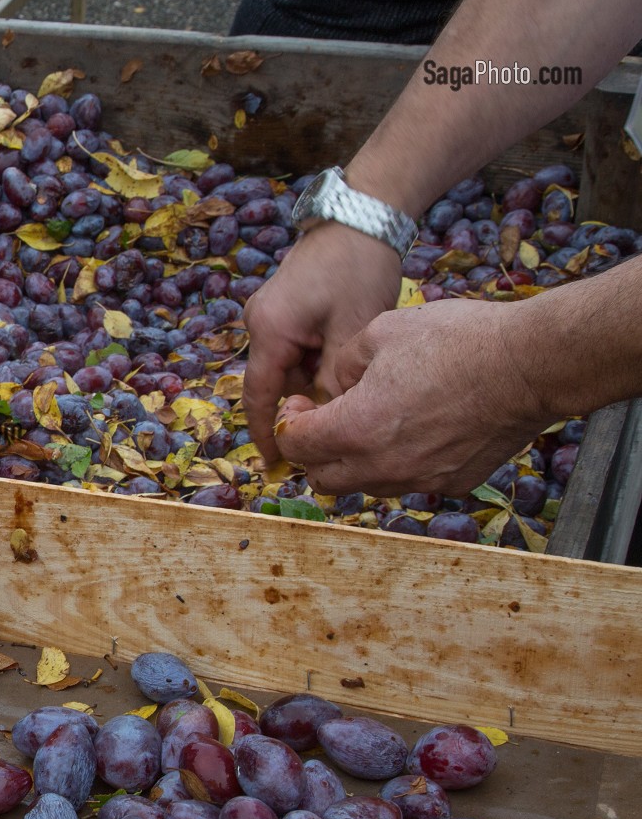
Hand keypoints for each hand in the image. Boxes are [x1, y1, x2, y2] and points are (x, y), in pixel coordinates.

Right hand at [244, 224, 402, 463]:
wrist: (363, 214)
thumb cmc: (359, 267)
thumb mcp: (353, 328)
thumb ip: (336, 377)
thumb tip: (330, 416)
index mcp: (270, 329)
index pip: (259, 395)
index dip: (267, 433)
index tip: (276, 465)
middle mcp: (260, 322)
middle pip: (275, 382)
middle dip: (301, 406)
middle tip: (333, 429)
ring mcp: (271, 313)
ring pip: (288, 366)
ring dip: (313, 382)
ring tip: (349, 391)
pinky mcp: (286, 306)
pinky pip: (296, 348)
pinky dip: (316, 363)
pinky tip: (344, 364)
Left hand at [271, 298, 553, 495]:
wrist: (529, 364)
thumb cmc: (457, 341)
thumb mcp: (380, 333)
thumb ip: (342, 365)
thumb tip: (333, 386)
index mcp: (355, 428)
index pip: (296, 445)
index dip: (290, 422)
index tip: (301, 403)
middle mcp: (383, 466)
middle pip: (322, 478)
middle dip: (314, 450)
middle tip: (323, 418)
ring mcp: (419, 479)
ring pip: (363, 485)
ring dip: (353, 461)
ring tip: (369, 422)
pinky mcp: (451, 483)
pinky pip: (406, 482)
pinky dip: (395, 463)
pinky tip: (412, 430)